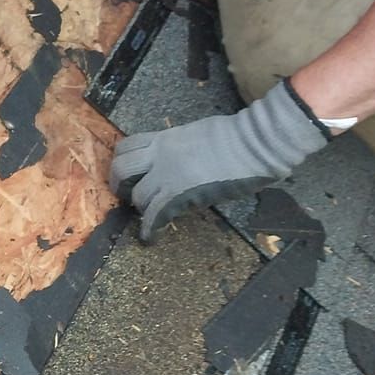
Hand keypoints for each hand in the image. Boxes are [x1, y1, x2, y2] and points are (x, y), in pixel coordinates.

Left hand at [110, 80, 331, 241]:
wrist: (254, 144)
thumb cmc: (237, 137)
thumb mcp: (196, 135)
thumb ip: (179, 148)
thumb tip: (176, 161)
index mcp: (164, 138)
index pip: (127, 146)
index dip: (122, 162)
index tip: (128, 173)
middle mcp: (159, 155)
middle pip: (121, 169)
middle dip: (120, 185)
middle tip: (128, 195)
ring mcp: (168, 175)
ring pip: (138, 195)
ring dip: (142, 208)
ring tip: (150, 214)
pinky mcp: (180, 195)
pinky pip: (155, 216)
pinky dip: (150, 230)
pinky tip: (151, 238)